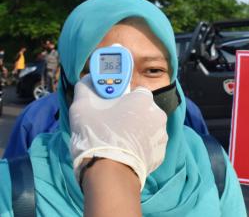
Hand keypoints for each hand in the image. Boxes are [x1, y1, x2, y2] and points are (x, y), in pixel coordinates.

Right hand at [69, 75, 167, 189]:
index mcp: (143, 99)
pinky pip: (150, 145)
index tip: (112, 105)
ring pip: (147, 128)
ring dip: (136, 132)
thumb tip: (87, 80)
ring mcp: (161, 135)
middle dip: (130, 115)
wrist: (109, 173)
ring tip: (119, 142)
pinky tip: (126, 152)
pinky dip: (141, 147)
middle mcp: (158, 114)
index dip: (122, 98)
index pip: (135, 91)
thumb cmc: (97, 137)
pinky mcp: (161, 153)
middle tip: (112, 125)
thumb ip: (86, 89)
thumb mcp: (82, 108)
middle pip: (142, 110)